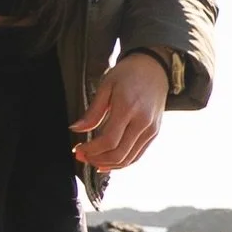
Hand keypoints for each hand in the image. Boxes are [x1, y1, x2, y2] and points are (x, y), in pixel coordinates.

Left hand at [70, 52, 168, 171]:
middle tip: (82, 156)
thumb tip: (76, 129)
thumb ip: (93, 112)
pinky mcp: (154, 133)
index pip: (109, 141)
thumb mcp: (106, 86)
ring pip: (128, 159)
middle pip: (119, 154)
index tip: (78, 149)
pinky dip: (122, 162)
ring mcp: (151, 129)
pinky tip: (109, 161)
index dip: (91, 150)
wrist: (154, 67)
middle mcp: (142, 122)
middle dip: (97, 160)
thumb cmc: (129, 73)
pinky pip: (137, 155)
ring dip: (108, 164)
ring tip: (93, 160)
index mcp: (128, 108)